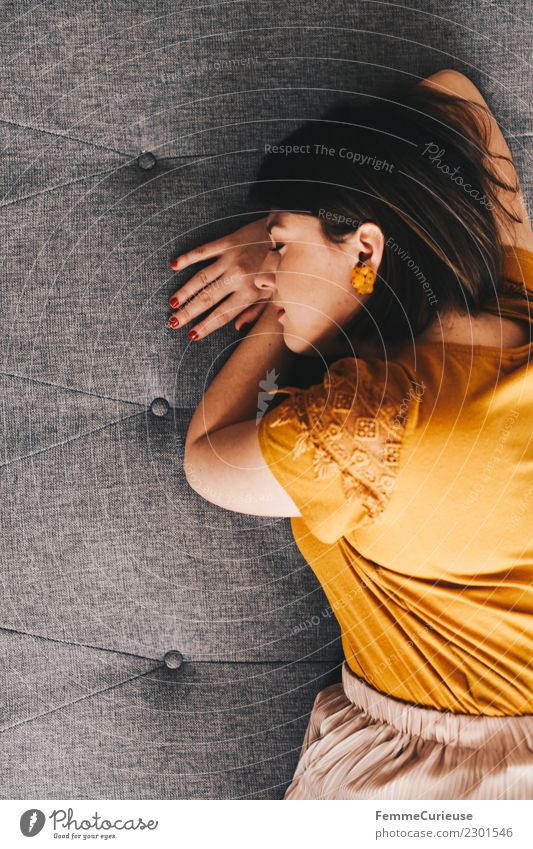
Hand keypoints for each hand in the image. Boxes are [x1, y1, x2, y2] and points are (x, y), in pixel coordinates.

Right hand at [167, 218, 272, 339]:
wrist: (290, 233)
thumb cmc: (283, 267)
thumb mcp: (275, 294)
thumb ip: (256, 311)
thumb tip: (238, 327)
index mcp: (250, 293)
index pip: (223, 314)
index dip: (206, 326)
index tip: (191, 336)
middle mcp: (238, 277)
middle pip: (207, 299)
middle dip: (188, 313)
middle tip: (173, 322)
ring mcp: (231, 259)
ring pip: (201, 278)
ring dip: (185, 291)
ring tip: (172, 303)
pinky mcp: (227, 242)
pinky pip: (203, 251)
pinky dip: (188, 258)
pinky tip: (174, 265)